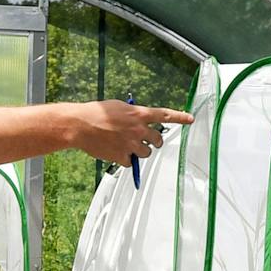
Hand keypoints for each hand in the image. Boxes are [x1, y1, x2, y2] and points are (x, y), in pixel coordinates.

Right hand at [77, 100, 194, 164]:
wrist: (79, 125)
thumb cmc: (95, 114)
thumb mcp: (118, 108)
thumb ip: (132, 115)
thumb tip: (138, 122)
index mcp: (139, 114)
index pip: (165, 115)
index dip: (180, 118)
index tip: (190, 119)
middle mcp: (138, 129)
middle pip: (157, 140)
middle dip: (153, 141)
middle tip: (145, 140)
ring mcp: (131, 144)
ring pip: (146, 153)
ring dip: (139, 151)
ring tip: (125, 145)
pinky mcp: (122, 156)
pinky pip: (130, 162)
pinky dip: (124, 159)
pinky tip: (114, 152)